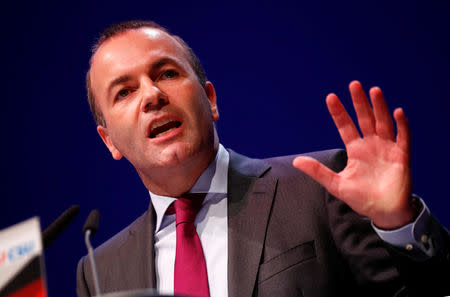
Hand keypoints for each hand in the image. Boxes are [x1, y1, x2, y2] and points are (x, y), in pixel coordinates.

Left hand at [293, 81, 415, 228]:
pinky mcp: (402, 157)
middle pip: (365, 119)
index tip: (330, 97)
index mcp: (356, 150)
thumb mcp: (335, 184)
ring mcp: (387, 149)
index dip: (339, 112)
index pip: (346, 126)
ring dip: (379, 107)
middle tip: (354, 84)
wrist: (383, 213)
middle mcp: (371, 145)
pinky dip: (401, 125)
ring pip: (383, 123)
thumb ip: (317, 171)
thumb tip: (296, 161)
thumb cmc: (360, 198)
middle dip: (359, 102)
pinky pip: (403, 138)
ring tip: (374, 90)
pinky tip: (397, 112)